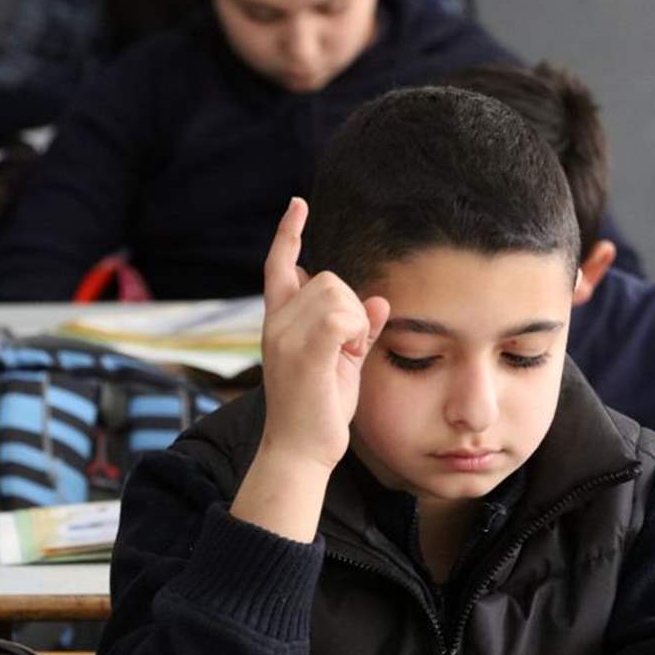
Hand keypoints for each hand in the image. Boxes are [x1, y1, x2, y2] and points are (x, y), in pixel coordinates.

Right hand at [258, 198, 390, 471]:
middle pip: (327, 278)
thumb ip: (356, 330)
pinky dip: (356, 332)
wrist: (300, 450)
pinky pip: (343, 315)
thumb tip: (378, 301)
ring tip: (344, 358)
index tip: (298, 204)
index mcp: (278, 323)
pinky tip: (348, 355)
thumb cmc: (319, 411)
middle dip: (349, 307)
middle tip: (346, 350)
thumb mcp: (341, 364)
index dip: (289, 234)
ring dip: (354, 324)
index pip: (279, 266)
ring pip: (337, 293)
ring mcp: (286, 334)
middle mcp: (276, 323)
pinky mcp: (305, 349)